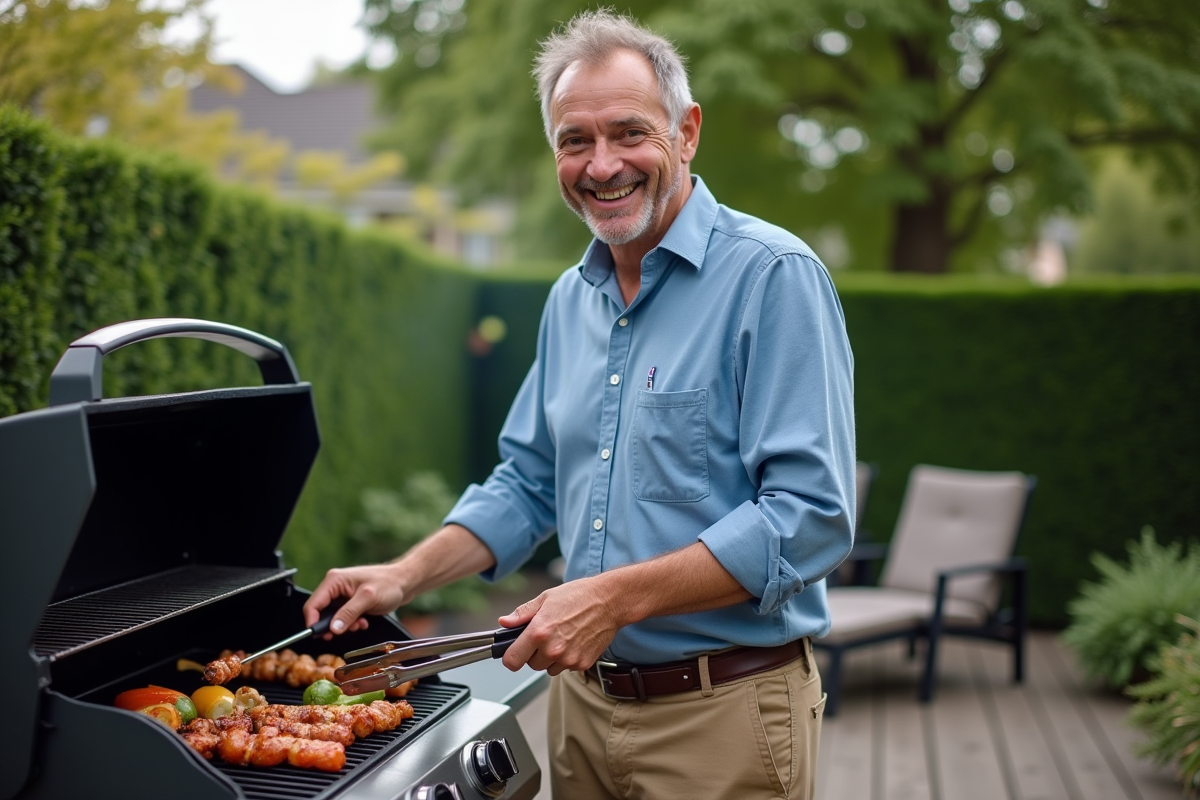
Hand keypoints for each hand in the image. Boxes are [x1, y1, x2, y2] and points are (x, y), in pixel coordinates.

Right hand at [303, 562, 408, 639]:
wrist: (405, 582)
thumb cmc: (389, 584)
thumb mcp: (368, 598)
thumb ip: (349, 613)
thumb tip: (332, 628)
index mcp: (334, 581)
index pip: (313, 604)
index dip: (312, 622)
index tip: (319, 635)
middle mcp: (335, 587)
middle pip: (320, 612)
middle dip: (332, 626)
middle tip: (342, 632)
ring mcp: (342, 595)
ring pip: (332, 618)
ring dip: (344, 626)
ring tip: (358, 624)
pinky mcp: (349, 602)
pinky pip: (342, 618)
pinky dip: (351, 624)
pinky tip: (363, 622)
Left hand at [497, 577, 623, 676]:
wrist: (609, 601)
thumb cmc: (578, 596)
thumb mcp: (545, 598)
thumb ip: (522, 614)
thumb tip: (504, 622)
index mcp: (538, 632)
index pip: (512, 661)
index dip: (511, 656)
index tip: (514, 652)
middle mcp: (552, 649)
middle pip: (531, 665)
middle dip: (534, 653)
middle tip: (546, 636)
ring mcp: (568, 659)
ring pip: (549, 669)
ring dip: (551, 658)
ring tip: (563, 637)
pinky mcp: (582, 664)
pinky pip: (567, 668)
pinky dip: (568, 659)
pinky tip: (575, 641)